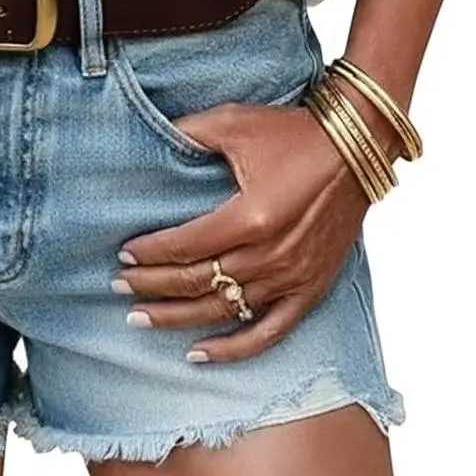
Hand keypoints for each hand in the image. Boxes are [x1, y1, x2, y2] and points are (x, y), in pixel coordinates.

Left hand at [113, 99, 372, 362]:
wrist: (355, 145)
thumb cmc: (293, 132)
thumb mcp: (234, 122)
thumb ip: (190, 132)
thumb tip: (152, 136)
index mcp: (251, 216)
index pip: (186, 246)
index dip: (150, 254)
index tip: (124, 256)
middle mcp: (271, 255)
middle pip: (197, 282)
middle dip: (152, 287)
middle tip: (120, 289)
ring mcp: (292, 276)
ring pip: (223, 311)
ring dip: (178, 318)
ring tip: (141, 319)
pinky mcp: (311, 288)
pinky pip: (268, 331)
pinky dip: (233, 348)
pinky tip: (198, 353)